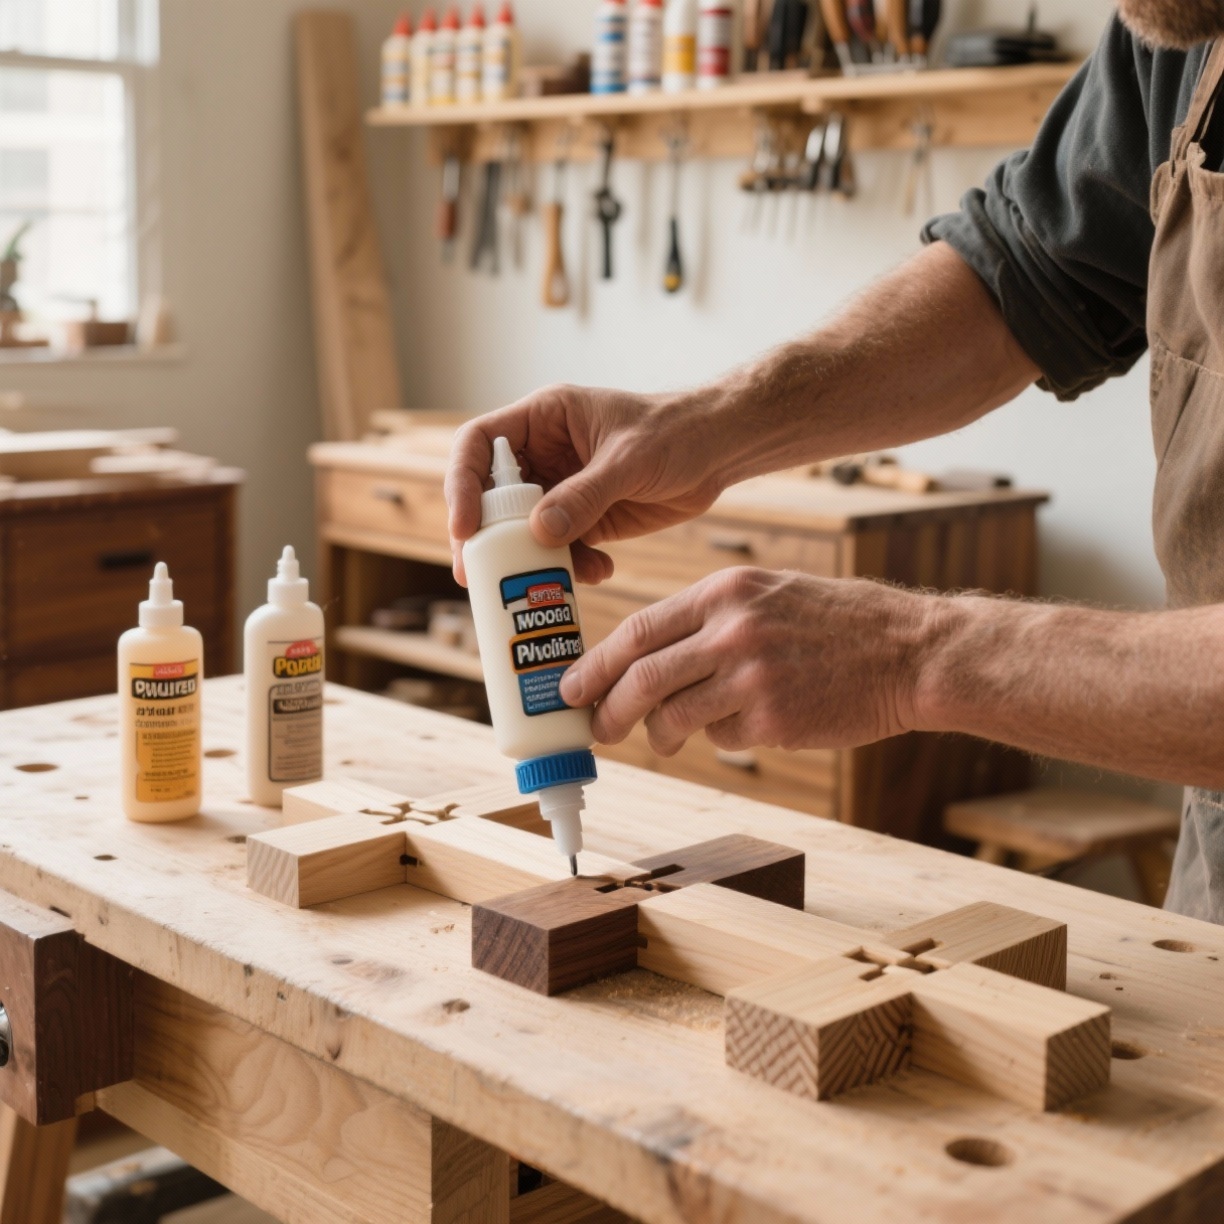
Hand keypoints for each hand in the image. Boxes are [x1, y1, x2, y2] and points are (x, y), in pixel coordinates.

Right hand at [445, 384, 725, 584]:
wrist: (719, 452)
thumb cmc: (676, 433)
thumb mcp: (630, 460)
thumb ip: (585, 495)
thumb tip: (538, 533)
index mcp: (543, 419)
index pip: (478, 445)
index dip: (462, 484)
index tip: (465, 529)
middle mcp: (543, 454)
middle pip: (488, 497)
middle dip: (483, 539)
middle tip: (475, 576)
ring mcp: (562, 490)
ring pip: (520, 531)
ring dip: (527, 561)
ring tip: (543, 585)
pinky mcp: (585, 520)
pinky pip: (559, 550)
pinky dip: (570, 567)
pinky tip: (599, 571)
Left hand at [560, 568, 936, 754]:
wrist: (911, 652)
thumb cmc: (839, 623)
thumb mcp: (769, 594)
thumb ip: (710, 619)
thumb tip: (649, 658)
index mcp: (727, 593)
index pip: (639, 631)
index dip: (596, 665)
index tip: (573, 687)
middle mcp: (733, 631)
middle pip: (642, 678)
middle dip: (607, 709)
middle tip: (596, 728)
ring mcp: (753, 678)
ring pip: (674, 716)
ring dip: (659, 733)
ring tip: (664, 737)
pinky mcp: (775, 721)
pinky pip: (723, 738)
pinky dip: (721, 737)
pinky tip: (748, 724)